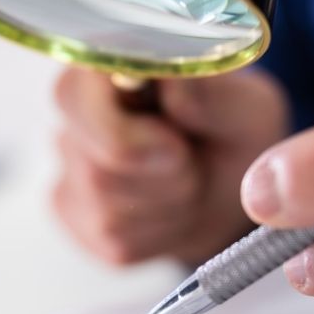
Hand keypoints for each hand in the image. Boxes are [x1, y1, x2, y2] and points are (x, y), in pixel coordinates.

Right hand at [53, 67, 288, 265]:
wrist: (231, 191)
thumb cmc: (232, 136)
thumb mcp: (243, 105)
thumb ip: (209, 92)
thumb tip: (171, 80)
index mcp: (104, 72)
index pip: (71, 95)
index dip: (121, 128)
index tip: (174, 139)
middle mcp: (76, 119)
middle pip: (97, 167)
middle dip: (164, 174)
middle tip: (193, 157)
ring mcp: (71, 173)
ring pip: (109, 210)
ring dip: (170, 203)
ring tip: (190, 180)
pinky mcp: (81, 222)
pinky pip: (116, 241)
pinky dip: (161, 234)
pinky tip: (173, 209)